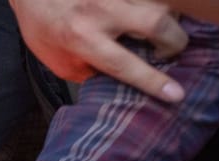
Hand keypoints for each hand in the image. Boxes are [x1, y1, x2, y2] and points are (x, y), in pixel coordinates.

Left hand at [11, 0, 188, 101]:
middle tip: (172, 50)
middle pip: (156, 23)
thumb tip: (119, 80)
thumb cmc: (42, 25)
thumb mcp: (57, 59)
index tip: (176, 94)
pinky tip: (157, 13)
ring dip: (169, 17)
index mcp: (81, 38)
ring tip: (162, 29)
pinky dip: (160, 4)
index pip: (124, 64)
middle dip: (175, 40)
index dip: (152, 81)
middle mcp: (99, 11)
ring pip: (160, 2)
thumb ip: (88, 70)